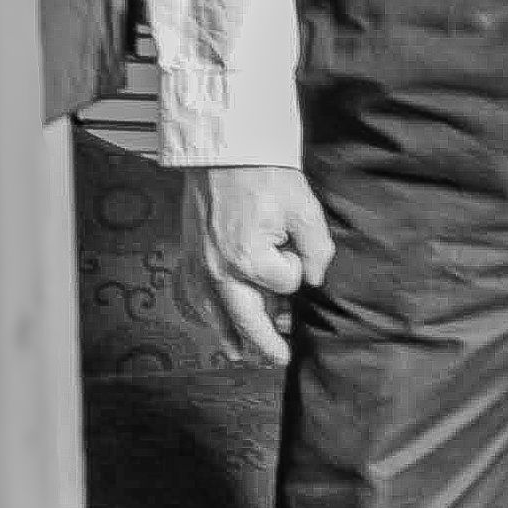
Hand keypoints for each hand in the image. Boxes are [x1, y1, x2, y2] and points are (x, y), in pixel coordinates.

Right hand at [182, 165, 331, 367]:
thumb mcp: (304, 207)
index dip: (296, 269)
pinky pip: (195, 296)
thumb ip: (317, 248)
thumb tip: (315, 278)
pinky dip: (207, 314)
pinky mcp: (189, 254)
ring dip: (232, 337)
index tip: (294, 247)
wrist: (223, 147)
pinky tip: (216, 323)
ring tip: (244, 354)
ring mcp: (200, 264)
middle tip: (278, 360)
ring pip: (215, 315)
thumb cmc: (264, 173)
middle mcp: (219, 270)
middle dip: (264, 344)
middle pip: (246, 320)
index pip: (286, 285)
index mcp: (249, 258)